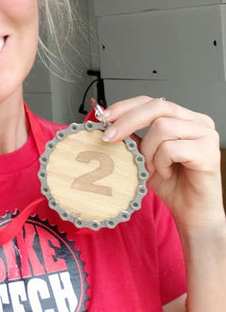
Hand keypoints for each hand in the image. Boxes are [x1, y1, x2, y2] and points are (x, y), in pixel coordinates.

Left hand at [102, 96, 223, 231]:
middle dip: (127, 122)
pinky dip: (161, 162)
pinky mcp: (208, 151)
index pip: (151, 101)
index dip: (125, 106)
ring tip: (151, 166)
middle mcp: (198, 121)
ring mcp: (206, 135)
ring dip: (148, 150)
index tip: (104, 117)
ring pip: (162, 127)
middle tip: (109, 138)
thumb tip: (107, 123)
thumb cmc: (171, 183)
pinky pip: (171, 148)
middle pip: (157, 107)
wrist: (191, 210)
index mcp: (183, 117)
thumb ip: (133, 137)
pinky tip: (166, 172)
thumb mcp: (144, 155)